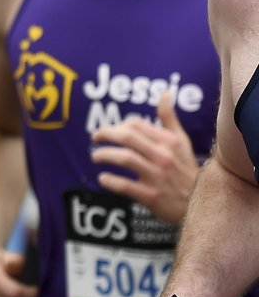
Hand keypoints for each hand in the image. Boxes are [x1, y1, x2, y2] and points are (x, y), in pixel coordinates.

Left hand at [90, 92, 197, 223]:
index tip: (109, 130)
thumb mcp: (182, 142)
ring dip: (104, 155)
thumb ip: (169, 119)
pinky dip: (109, 181)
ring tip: (95, 156)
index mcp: (170, 142)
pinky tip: (103, 178)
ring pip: (124, 159)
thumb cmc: (186, 169)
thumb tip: (164, 93)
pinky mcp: (151, 196)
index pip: (136, 125)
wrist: (201, 202)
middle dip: (106, 134)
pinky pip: (124, 185)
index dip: (118, 125)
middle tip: (95, 137)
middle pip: (128, 137)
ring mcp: (157, 176)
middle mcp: (164, 156)